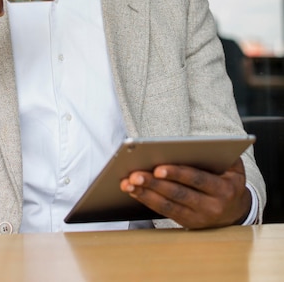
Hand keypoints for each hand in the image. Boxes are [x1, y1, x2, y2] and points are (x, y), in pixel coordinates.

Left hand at [120, 157, 251, 228]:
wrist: (237, 211)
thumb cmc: (229, 180)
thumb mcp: (233, 166)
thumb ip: (222, 153)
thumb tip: (201, 142)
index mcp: (224, 189)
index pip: (197, 180)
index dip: (177, 174)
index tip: (157, 168)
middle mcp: (212, 206)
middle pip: (179, 194)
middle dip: (154, 184)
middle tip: (135, 175)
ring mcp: (199, 218)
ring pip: (168, 205)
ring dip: (146, 194)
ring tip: (128, 183)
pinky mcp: (187, 223)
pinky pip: (165, 212)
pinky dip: (148, 200)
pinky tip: (134, 191)